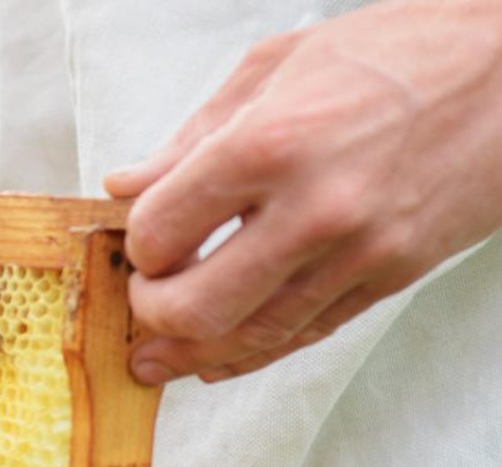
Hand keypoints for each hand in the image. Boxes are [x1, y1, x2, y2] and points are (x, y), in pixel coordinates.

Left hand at [105, 0, 501, 384]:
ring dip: (192, 355)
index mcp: (268, 145)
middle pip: (198, 306)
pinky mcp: (391, 277)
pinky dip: (253, 355)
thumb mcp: (274, 68)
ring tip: (155, 360)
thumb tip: (125, 186)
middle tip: (143, 299)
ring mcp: (358, 253)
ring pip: (252, 337)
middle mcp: (313, 210)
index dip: (137, 247)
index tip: (140, 239)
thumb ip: (191, 138)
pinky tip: (216, 362)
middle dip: (152, 314)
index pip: (163, 233)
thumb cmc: (395, 52)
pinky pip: (306, 335)